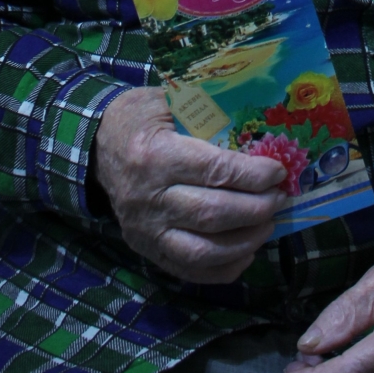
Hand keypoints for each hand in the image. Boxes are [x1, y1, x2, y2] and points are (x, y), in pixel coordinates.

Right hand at [92, 87, 286, 284]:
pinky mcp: (147, 250)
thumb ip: (208, 112)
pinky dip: (223, 269)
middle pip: (213, 214)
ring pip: (203, 251)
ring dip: (245, 241)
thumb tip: (260, 125)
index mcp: (155, 155)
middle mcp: (149, 198)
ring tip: (268, 224)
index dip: (252, 175)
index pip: (214, 172)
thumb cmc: (139, 118)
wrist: (94, 147)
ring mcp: (146, 230)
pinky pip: (189, 271)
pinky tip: (247, 252)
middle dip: (256, 209)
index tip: (278, 172)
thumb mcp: (167, 101)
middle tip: (279, 198)